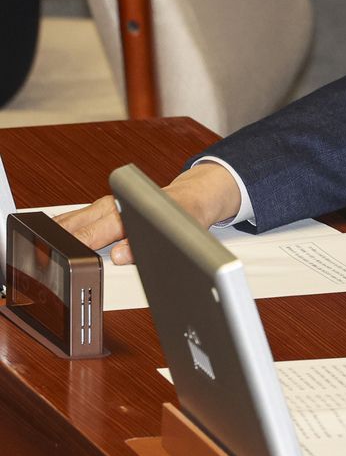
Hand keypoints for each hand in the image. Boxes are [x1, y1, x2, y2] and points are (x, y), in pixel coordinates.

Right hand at [54, 162, 241, 264]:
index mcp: (130, 213)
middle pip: (81, 226)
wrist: (191, 199)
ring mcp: (108, 206)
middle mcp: (115, 207)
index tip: (73, 256)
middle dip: (66, 240)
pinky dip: (66, 223)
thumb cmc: (185, 214)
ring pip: (77, 218)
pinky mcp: (106, 208)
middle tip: (51, 256)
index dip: (83, 246)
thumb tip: (120, 255)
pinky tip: (57, 231)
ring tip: (44, 243)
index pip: (98, 234)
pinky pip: (80, 215)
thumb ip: (147, 247)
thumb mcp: (178, 233)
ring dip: (61, 230)